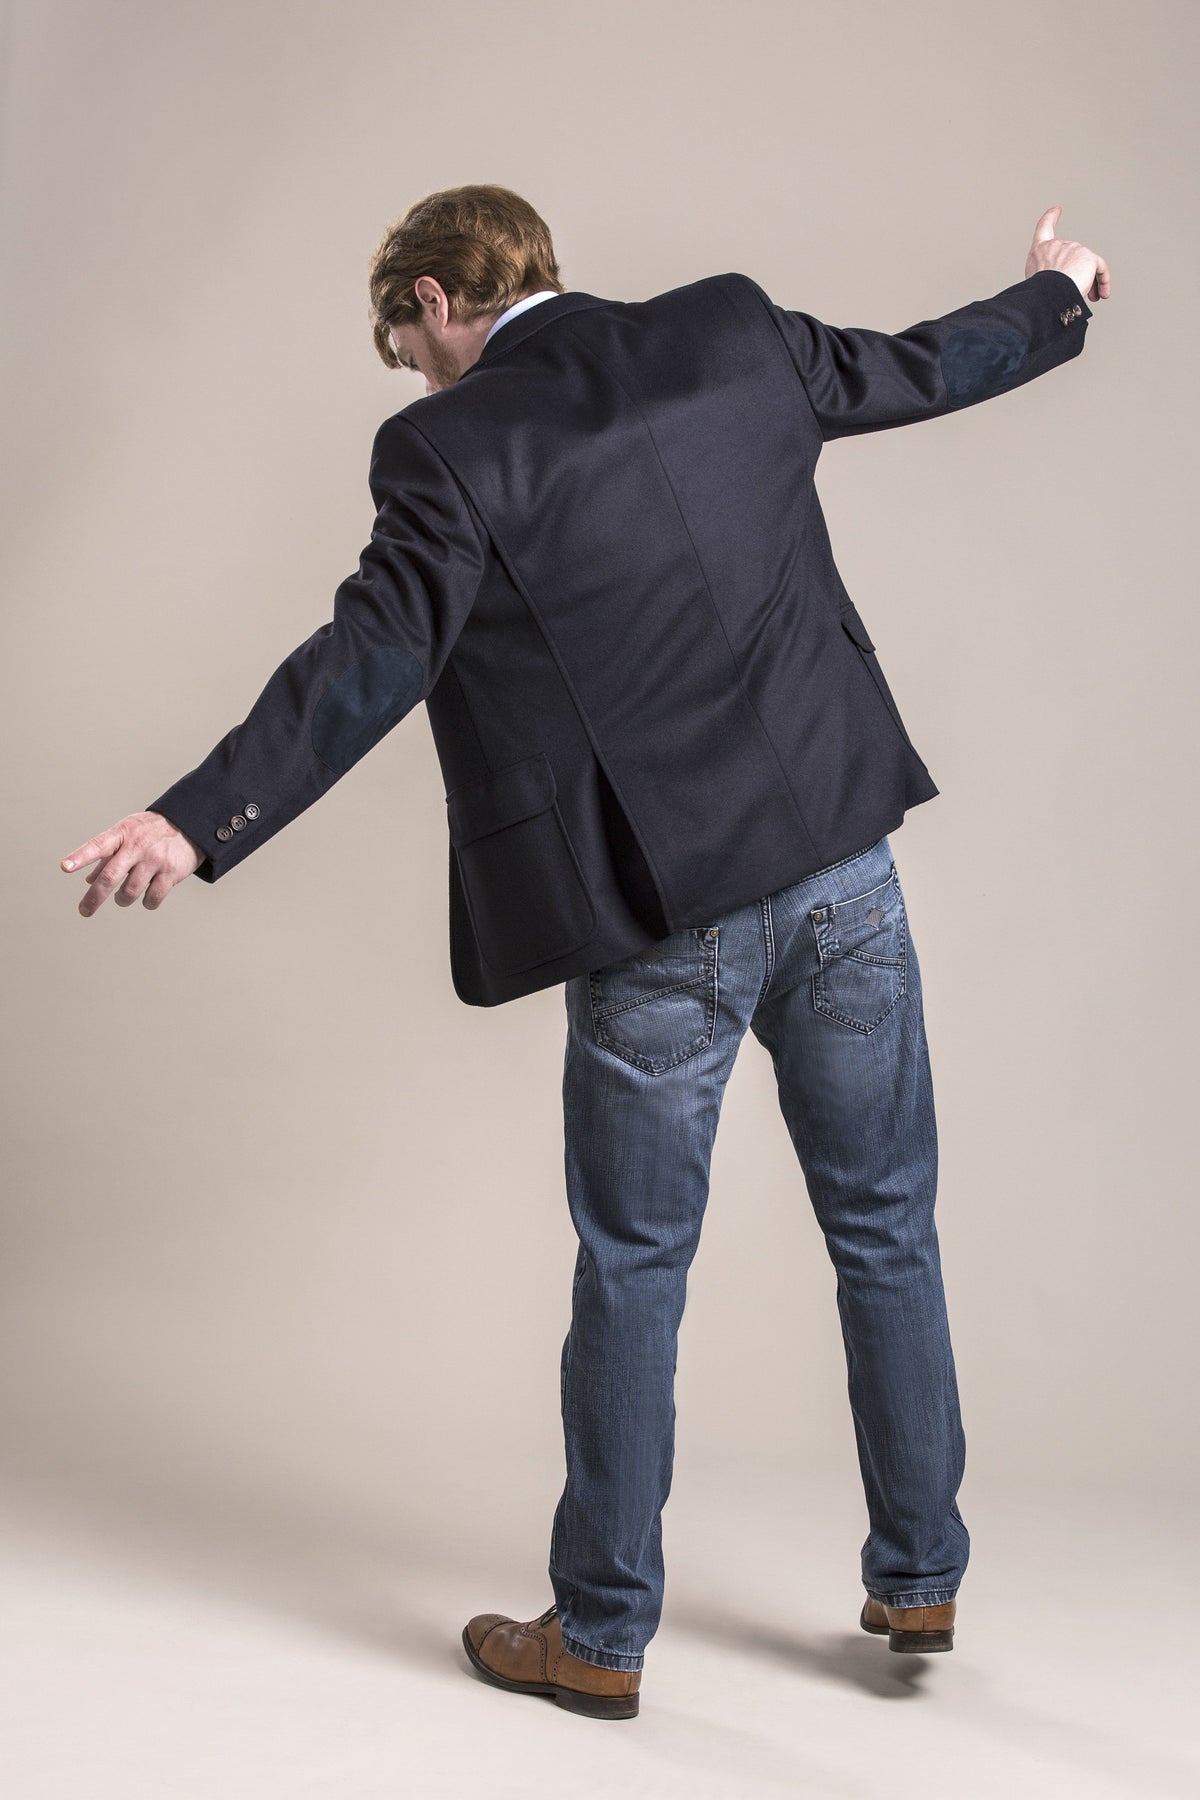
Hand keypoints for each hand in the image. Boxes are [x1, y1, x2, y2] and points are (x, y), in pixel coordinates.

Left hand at [61, 811, 204, 915]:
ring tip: (123, 898)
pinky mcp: (171, 873)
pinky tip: (147, 898)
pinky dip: (146, 903)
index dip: (81, 857)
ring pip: (130, 892)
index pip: (98, 846)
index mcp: (122, 834)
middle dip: (94, 898)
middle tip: (84, 911)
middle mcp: (137, 846)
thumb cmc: (150, 832)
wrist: (189, 825)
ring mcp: (155, 860)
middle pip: (111, 876)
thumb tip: (88, 880)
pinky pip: (152, 898)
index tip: (65, 867)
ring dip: (122, 900)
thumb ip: (107, 857)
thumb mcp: (127, 834)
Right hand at [1026, 206, 1110, 303]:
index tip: (1056, 210)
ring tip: (1089, 298)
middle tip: (1080, 295)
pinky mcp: (1088, 256)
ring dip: (1089, 283)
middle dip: (1076, 275)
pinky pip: (1100, 268)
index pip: (1044, 229)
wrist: (1047, 293)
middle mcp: (1056, 245)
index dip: (1050, 218)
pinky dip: (1104, 280)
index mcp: (1039, 251)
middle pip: (1071, 257)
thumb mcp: (1036, 282)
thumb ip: (1050, 276)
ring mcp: (1073, 248)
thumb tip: (1065, 284)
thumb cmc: (1039, 294)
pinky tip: (1105, 292)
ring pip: (1086, 265)